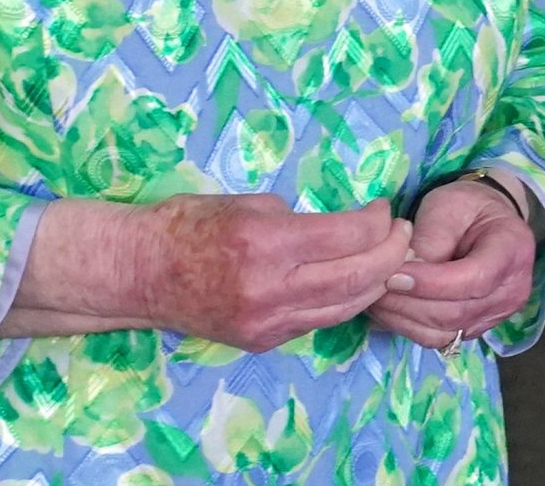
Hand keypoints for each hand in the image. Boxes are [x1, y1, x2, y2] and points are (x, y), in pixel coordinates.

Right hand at [136, 194, 412, 353]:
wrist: (142, 272)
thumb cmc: (187, 223)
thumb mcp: (243, 202)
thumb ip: (291, 218)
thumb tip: (332, 229)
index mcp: (266, 242)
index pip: (345, 237)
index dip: (376, 222)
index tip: (384, 209)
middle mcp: (271, 288)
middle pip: (355, 278)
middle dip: (389, 255)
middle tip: (401, 234)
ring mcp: (268, 322)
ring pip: (343, 307)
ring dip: (373, 283)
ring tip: (388, 260)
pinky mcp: (263, 341)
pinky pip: (316, 321)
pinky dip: (341, 301)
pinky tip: (350, 283)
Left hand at [367, 179, 535, 349]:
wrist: (486, 219)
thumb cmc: (467, 205)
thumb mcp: (449, 205)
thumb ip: (431, 238)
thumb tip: (405, 273)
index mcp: (511, 252)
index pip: (473, 280)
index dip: (432, 283)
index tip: (394, 275)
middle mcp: (510, 293)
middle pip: (457, 312)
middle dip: (410, 302)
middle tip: (373, 285)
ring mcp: (495, 316)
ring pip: (446, 331)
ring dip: (404, 318)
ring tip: (374, 297)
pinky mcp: (475, 327)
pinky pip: (441, 338)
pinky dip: (410, 327)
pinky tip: (387, 309)